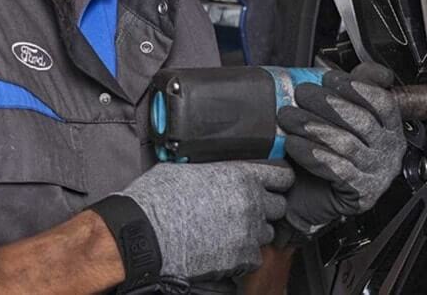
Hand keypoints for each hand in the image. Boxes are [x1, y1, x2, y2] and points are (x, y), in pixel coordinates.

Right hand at [116, 160, 293, 282]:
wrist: (146, 235)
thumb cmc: (158, 199)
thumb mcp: (186, 168)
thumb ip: (213, 169)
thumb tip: (215, 169)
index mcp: (239, 176)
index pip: (281, 175)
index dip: (278, 179)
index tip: (275, 183)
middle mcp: (250, 203)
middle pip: (278, 206)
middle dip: (265, 207)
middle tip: (244, 208)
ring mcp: (248, 233)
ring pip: (267, 232)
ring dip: (253, 230)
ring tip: (229, 230)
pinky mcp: (241, 258)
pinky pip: (253, 256)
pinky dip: (242, 253)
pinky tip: (222, 247)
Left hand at [276, 63, 405, 235]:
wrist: (305, 198)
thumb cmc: (320, 155)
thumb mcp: (336, 118)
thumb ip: (348, 92)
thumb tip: (350, 66)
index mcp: (388, 129)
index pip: (383, 102)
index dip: (357, 87)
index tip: (328, 77)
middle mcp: (388, 151)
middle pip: (363, 121)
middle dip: (328, 104)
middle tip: (301, 94)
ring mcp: (377, 174)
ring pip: (347, 144)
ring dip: (313, 127)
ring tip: (288, 117)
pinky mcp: (361, 194)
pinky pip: (337, 169)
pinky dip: (312, 154)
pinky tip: (294, 145)